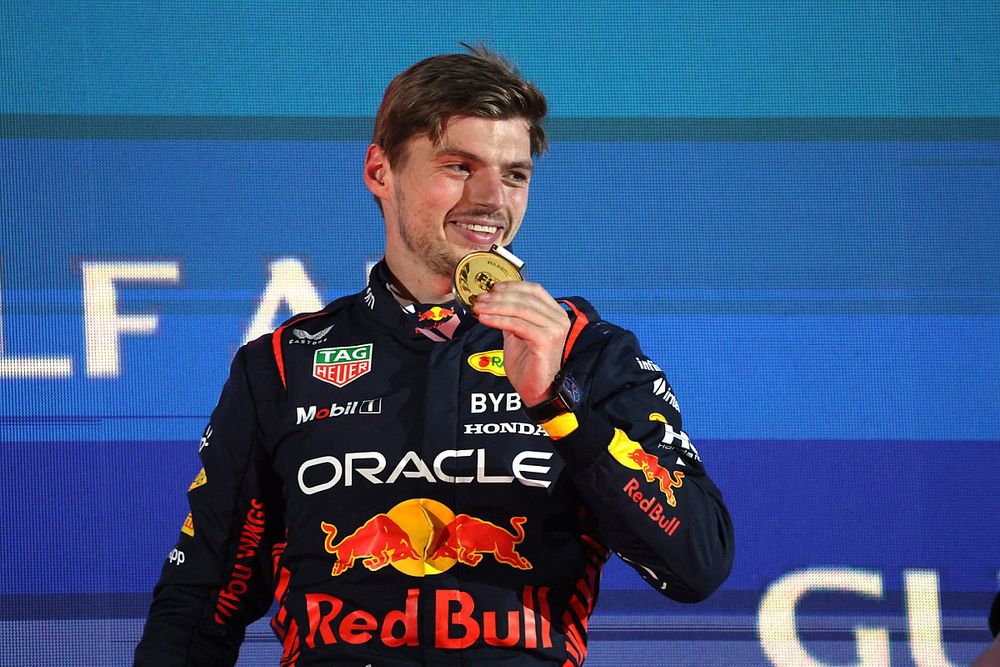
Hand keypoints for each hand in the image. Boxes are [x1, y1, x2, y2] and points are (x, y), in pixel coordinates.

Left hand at [472, 281, 569, 405]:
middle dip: (499, 297)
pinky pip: (518, 325)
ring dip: (496, 307)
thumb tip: (492, 299)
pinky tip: (485, 319)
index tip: (491, 288)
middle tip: (479, 298)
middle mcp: (558, 318)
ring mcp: (554, 329)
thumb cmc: (528, 363)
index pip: (534, 290)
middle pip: (525, 298)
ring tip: (478, 307)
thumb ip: (511, 315)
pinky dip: (499, 320)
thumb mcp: (517, 333)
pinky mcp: (545, 340)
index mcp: (554, 313)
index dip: (512, 286)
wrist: (536, 389)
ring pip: (521, 310)